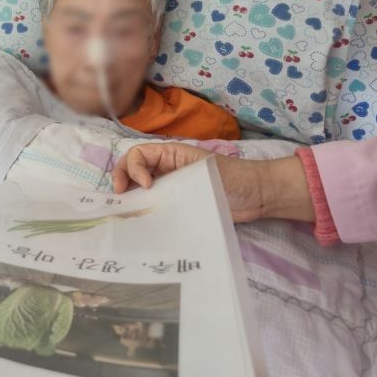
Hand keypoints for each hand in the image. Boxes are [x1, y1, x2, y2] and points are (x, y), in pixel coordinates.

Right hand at [112, 143, 314, 222]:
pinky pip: (154, 204)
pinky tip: (140, 222)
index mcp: (171, 154)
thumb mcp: (204, 172)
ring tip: (124, 210)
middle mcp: (167, 169)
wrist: (258, 196)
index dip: (133, 167)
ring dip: (129, 195)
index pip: (138, 154)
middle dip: (121, 179)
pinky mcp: (177, 204)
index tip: (145, 185)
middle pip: (133, 168)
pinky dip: (143, 210)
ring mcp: (171, 187)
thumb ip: (178, 178)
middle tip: (118, 197)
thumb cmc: (235, 178)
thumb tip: (149, 191)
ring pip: (140, 187)